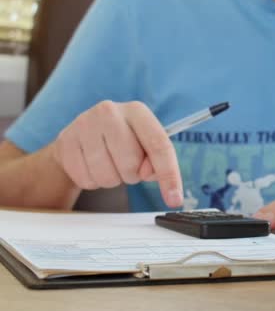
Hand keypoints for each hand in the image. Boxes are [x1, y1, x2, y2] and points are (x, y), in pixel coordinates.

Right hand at [51, 100, 182, 206]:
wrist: (82, 134)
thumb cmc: (122, 141)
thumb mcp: (145, 146)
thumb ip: (156, 162)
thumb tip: (148, 173)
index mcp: (137, 111)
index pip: (159, 146)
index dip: (169, 175)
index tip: (175, 199)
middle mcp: (109, 111)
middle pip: (131, 164)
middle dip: (133, 174)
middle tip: (126, 166)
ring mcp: (83, 124)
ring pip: (107, 175)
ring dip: (113, 179)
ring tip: (109, 164)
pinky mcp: (65, 142)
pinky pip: (86, 180)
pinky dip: (93, 181)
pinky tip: (93, 166)